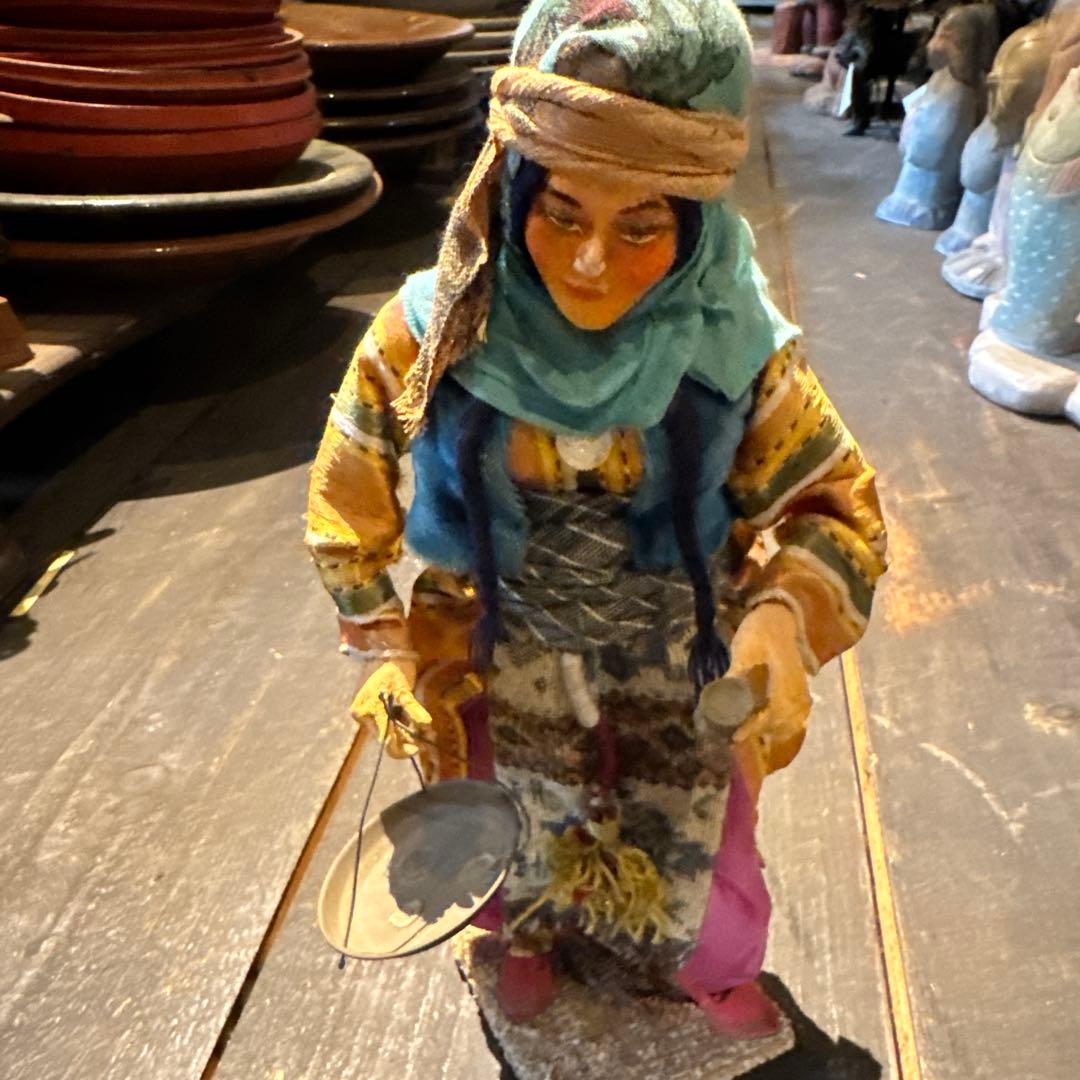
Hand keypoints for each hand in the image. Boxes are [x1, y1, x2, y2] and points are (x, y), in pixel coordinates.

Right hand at [349, 661, 433, 758]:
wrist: (384, 648)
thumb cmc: (395, 668)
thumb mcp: (404, 690)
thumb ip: (412, 709)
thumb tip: (425, 725)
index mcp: (367, 712)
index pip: (385, 739)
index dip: (402, 747)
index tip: (418, 747)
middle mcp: (362, 714)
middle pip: (386, 735)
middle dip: (405, 737)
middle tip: (425, 736)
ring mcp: (364, 710)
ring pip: (386, 728)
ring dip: (402, 729)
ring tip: (421, 726)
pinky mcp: (369, 705)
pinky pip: (383, 719)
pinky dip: (397, 720)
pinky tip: (409, 718)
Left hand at [729, 602, 811, 791]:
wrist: (778, 617)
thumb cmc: (760, 632)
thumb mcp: (745, 649)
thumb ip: (738, 672)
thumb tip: (722, 696)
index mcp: (784, 680)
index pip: (773, 712)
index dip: (755, 727)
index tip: (736, 736)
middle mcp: (797, 689)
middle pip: (782, 721)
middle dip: (760, 731)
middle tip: (737, 737)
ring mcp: (801, 690)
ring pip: (793, 720)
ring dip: (773, 730)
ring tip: (751, 734)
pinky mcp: (800, 689)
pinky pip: (798, 714)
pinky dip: (785, 724)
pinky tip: (771, 729)